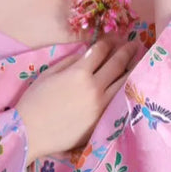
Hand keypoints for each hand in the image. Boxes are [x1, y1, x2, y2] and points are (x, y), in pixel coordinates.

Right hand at [14, 36, 141, 162]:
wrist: (31, 133)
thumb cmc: (34, 102)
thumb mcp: (48, 74)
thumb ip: (70, 62)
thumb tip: (86, 55)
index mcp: (79, 73)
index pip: (100, 51)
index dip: (108, 42)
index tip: (114, 38)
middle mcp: (94, 87)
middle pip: (117, 64)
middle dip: (127, 51)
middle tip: (135, 44)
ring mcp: (101, 106)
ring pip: (124, 84)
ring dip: (133, 70)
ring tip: (139, 62)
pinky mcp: (102, 121)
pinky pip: (119, 102)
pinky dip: (126, 91)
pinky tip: (131, 85)